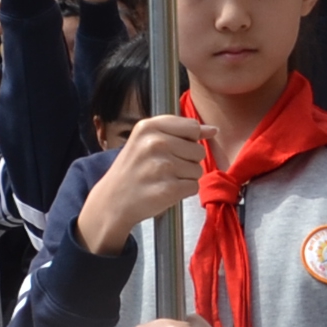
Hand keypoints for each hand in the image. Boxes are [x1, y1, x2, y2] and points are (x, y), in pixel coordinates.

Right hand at [77, 113, 207, 255]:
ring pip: (198, 169)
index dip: (188, 140)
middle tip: (163, 168)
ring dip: (185, 177)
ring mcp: (162, 166)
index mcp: (148, 127)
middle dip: (187, 160)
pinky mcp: (169, 189)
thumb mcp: (147, 139)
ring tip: (163, 179)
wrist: (113, 200)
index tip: (172, 149)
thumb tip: (213, 130)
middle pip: (198, 149)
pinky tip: (165, 190)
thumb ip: (181, 131)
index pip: (192, 127)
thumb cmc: (134, 168)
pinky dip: (183, 191)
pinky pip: (194, 186)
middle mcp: (155, 143)